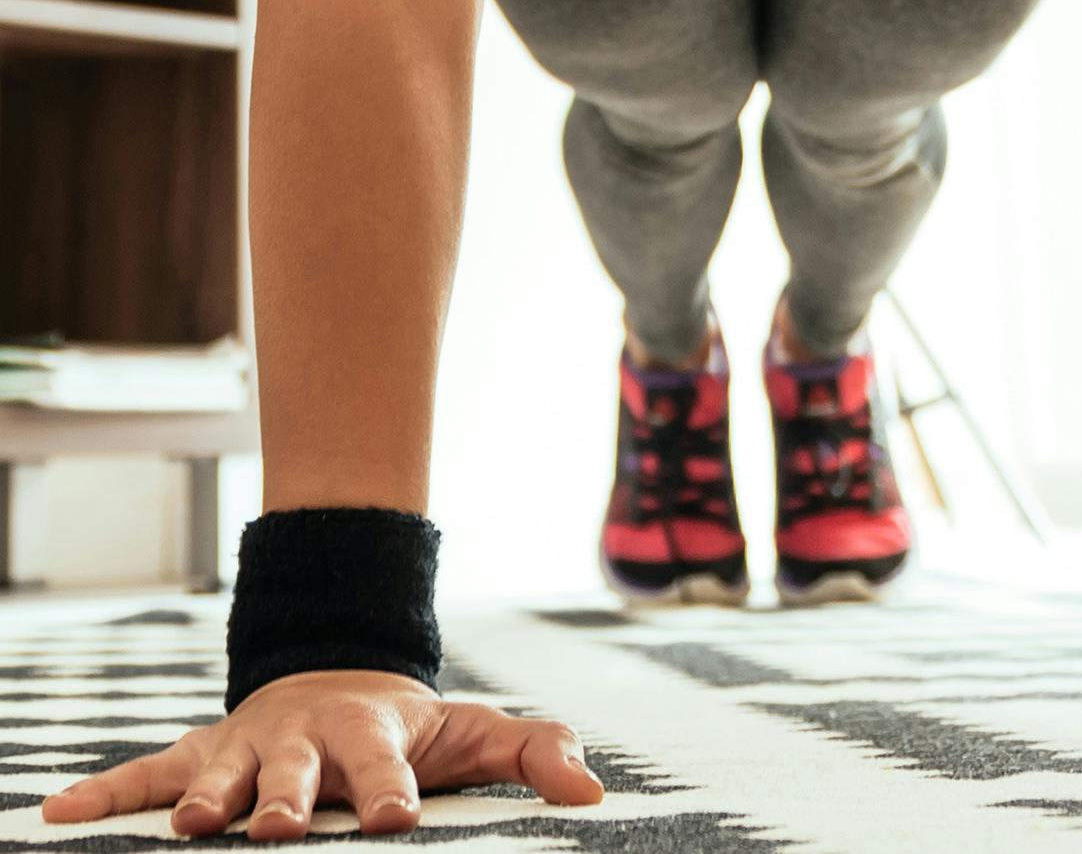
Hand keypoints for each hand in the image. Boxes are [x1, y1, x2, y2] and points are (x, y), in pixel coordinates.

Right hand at [39, 670, 603, 839]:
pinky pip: (147, 772)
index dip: (392, 791)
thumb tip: (594, 795)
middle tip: (274, 831)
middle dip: (286, 799)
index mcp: (374, 733)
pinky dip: (105, 792)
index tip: (398, 821)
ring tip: (193, 826)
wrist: (342, 680)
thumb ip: (536, 755)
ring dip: (206, 797)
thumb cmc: (413, 727)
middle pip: (296, 770)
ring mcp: (248, 745)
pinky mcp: (203, 754)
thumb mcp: (479, 734)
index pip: (387, 767)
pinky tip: (56, 813)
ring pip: (223, 770)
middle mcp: (305, 738)